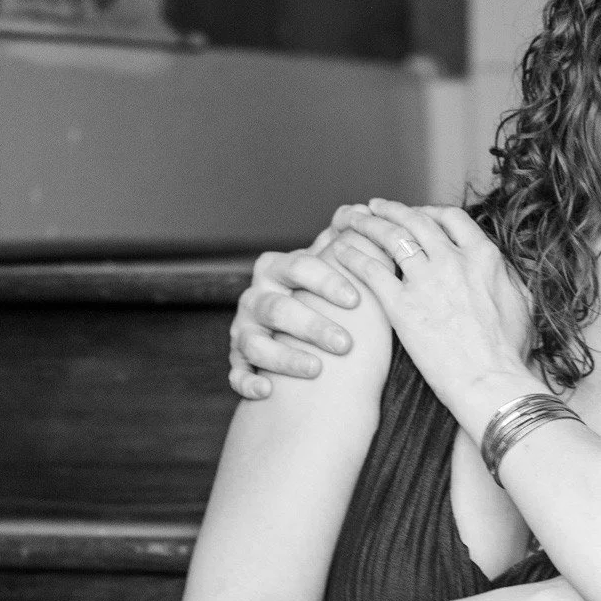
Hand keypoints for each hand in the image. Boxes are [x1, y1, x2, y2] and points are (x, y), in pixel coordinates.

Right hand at [228, 232, 361, 399]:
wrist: (301, 330)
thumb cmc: (324, 294)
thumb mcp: (332, 266)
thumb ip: (346, 241)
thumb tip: (363, 208)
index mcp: (279, 268)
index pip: (300, 268)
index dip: (325, 282)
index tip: (355, 300)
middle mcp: (257, 297)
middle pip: (278, 308)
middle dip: (312, 326)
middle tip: (346, 344)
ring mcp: (244, 329)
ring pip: (254, 342)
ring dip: (284, 356)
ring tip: (316, 369)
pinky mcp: (239, 360)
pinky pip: (236, 373)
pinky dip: (247, 382)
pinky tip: (266, 391)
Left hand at [333, 199, 532, 423]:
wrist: (490, 381)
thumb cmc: (509, 353)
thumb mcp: (521, 303)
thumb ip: (507, 277)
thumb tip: (502, 268)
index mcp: (484, 256)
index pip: (451, 217)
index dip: (429, 212)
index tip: (417, 215)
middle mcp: (453, 259)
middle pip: (415, 219)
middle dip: (392, 209)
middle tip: (376, 207)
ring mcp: (426, 280)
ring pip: (390, 235)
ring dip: (367, 222)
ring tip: (351, 218)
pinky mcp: (401, 305)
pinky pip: (370, 269)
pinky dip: (353, 255)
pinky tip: (339, 251)